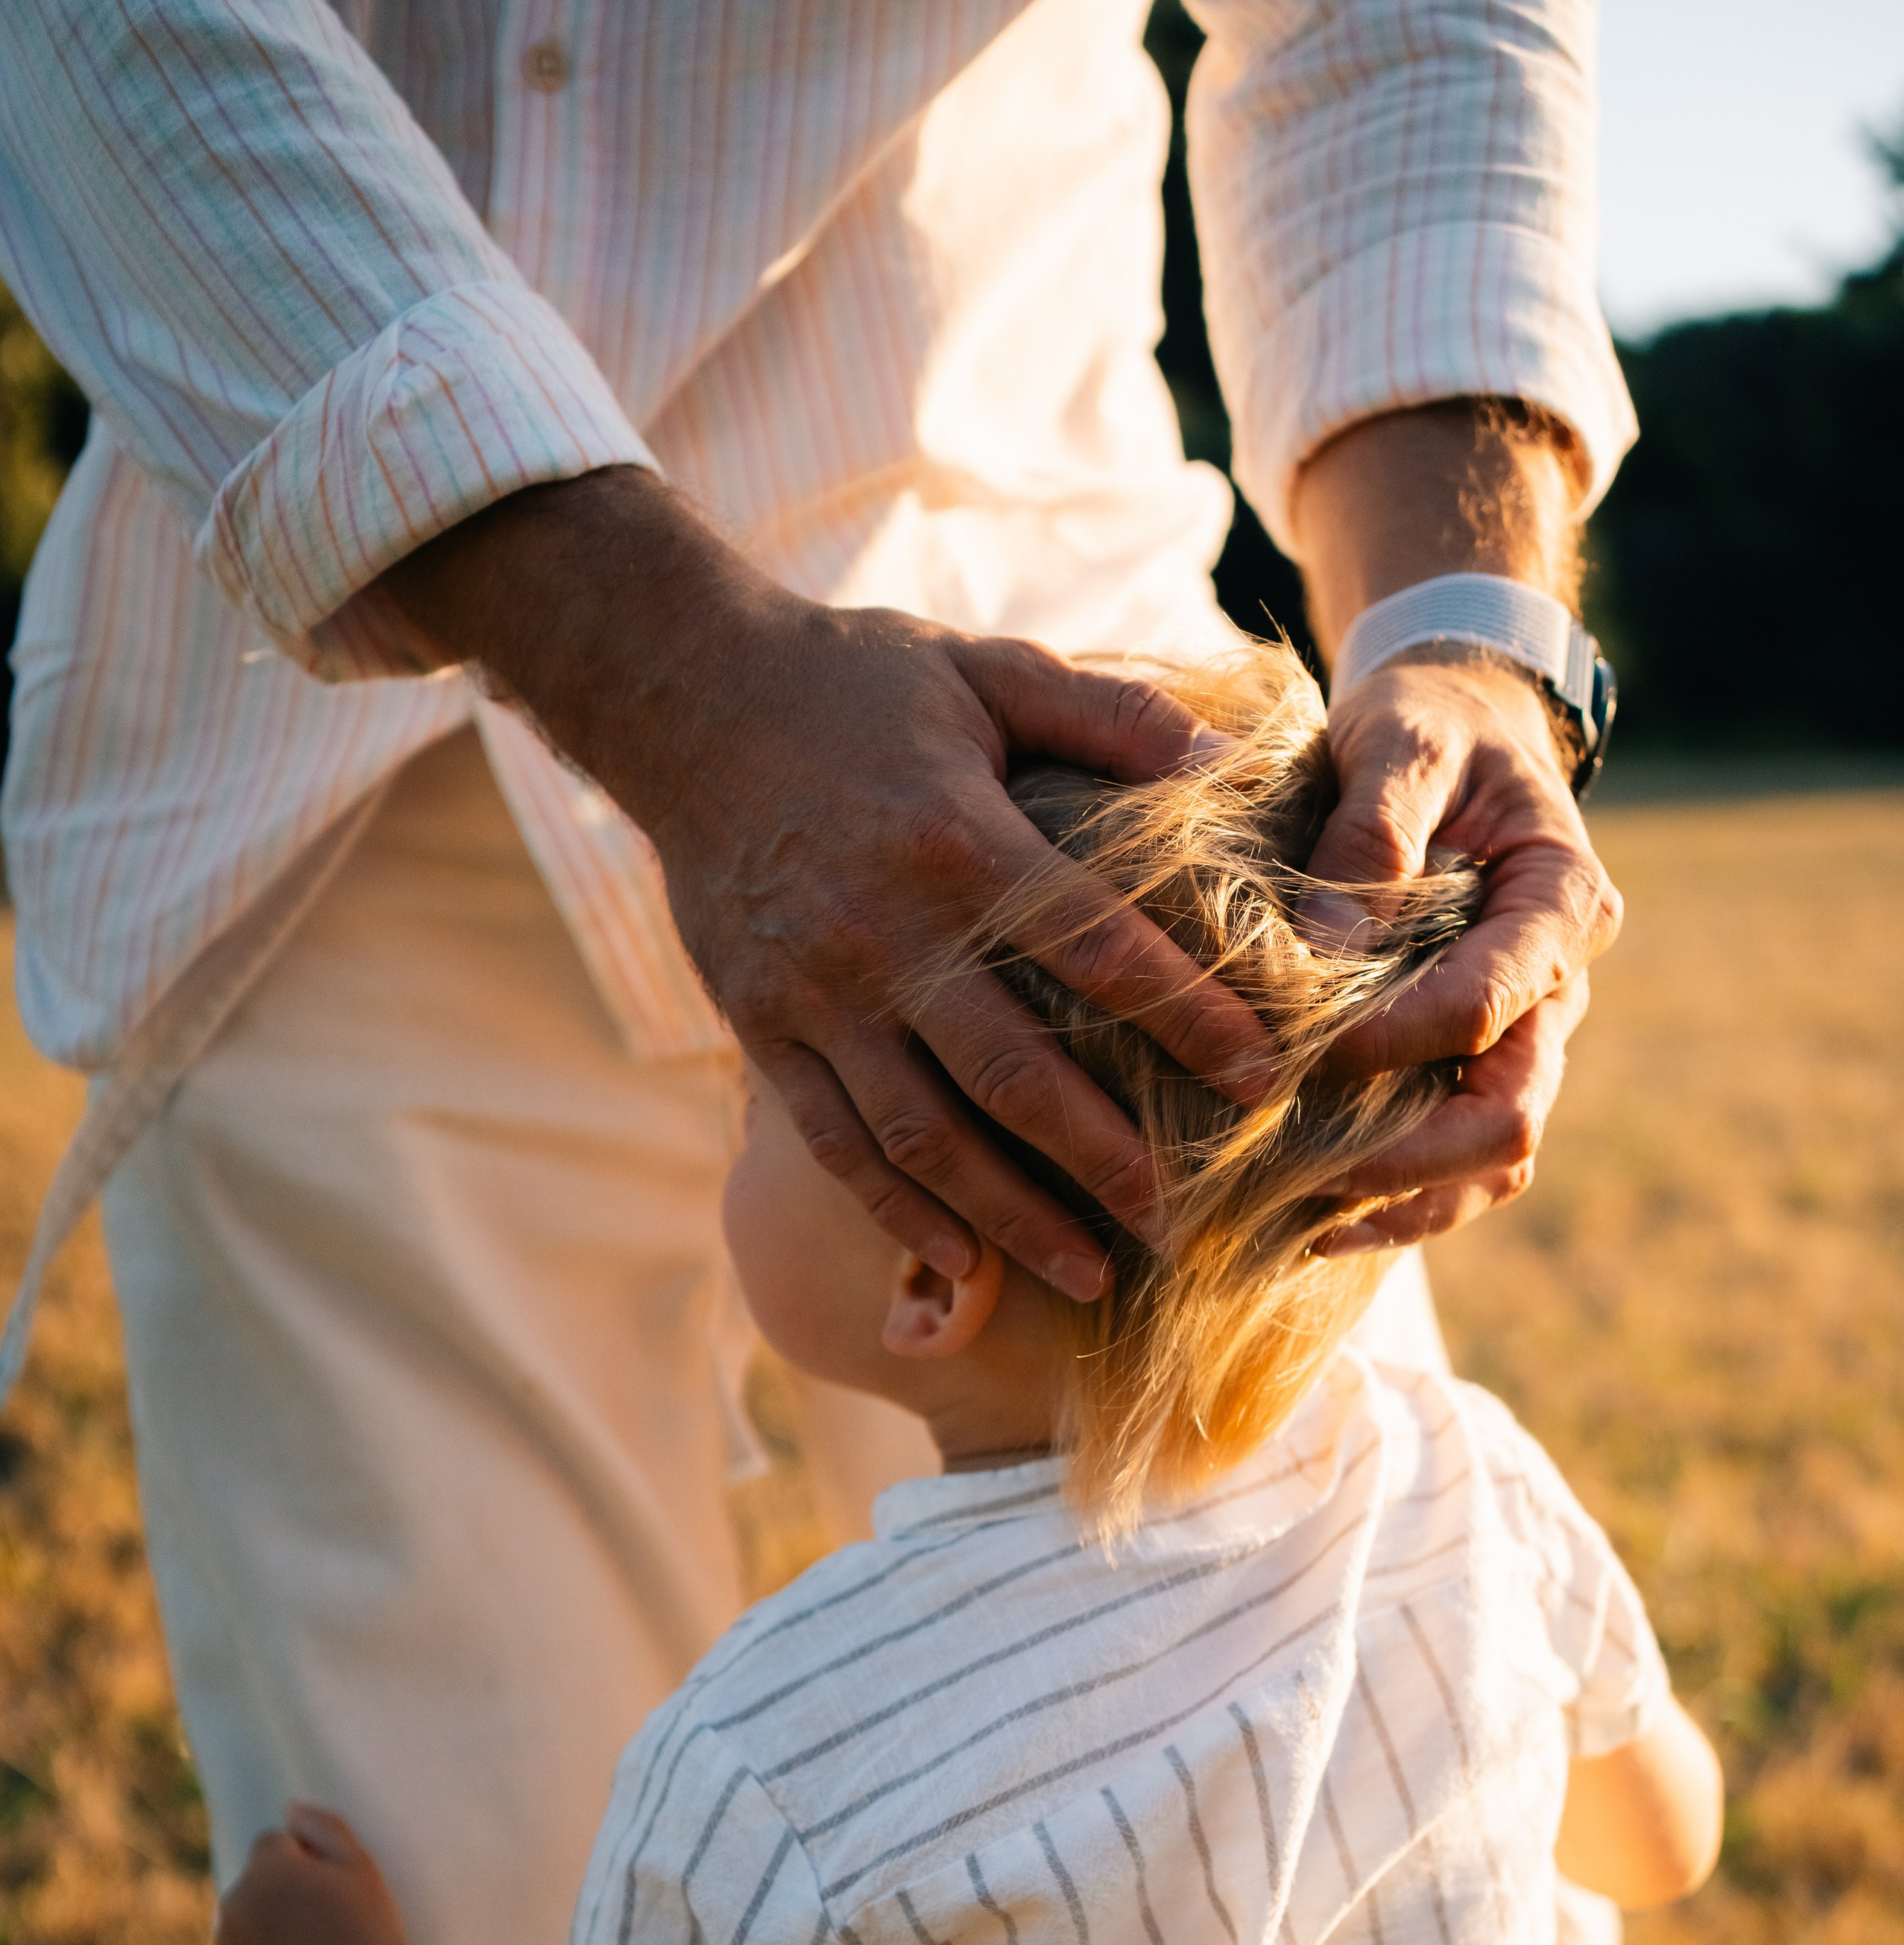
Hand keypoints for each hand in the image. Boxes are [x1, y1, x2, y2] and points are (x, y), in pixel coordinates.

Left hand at [215, 1805, 410, 1944]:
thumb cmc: (367, 1930)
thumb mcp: (361, 1866)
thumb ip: (324, 1827)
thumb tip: (290, 1808)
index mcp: (265, 1866)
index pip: (276, 1843)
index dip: (310, 1862)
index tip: (336, 1892)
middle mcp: (234, 1902)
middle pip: (257, 1885)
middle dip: (282, 1895)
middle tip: (329, 1926)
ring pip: (246, 1926)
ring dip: (269, 1932)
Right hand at [385, 470, 1270, 1301]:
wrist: (684, 701)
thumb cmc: (856, 684)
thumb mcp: (987, 672)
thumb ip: (1106, 715)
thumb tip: (1222, 755)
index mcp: (959, 842)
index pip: (1099, 950)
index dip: (1187, 1019)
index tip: (1259, 1079)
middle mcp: (887, 934)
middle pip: (1015, 1075)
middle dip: (1105, 1158)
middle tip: (1183, 1220)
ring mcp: (818, 994)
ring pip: (924, 1136)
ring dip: (1011, 1216)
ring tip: (1090, 1273)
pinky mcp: (763, 1028)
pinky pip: (836, 1142)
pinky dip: (898, 1212)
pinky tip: (960, 1259)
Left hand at [1308, 653, 1618, 1246]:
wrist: (1454, 732)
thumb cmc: (1427, 724)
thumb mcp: (1401, 739)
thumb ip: (1373, 831)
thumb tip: (1327, 944)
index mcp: (1559, 903)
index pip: (1490, 1004)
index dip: (1398, 1041)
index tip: (1303, 1053)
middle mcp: (1557, 988)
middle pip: (1509, 1116)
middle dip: (1405, 1158)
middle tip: (1296, 1174)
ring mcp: (1525, 1040)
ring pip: (1492, 1163)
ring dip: (1402, 1201)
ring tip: (1297, 1223)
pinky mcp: (1476, 1068)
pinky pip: (1457, 1168)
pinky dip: (1393, 1204)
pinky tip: (1309, 1227)